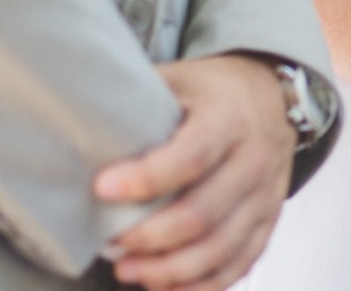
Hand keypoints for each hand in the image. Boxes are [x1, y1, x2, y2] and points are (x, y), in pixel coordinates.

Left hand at [94, 54, 296, 290]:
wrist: (274, 98)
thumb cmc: (212, 92)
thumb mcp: (180, 80)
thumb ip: (140, 102)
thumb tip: (76, 123)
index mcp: (229, 119)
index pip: (191, 157)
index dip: (145, 179)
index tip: (102, 189)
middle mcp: (254, 160)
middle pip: (203, 214)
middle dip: (150, 237)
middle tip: (110, 244)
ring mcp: (266, 195)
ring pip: (221, 249)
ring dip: (171, 270)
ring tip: (129, 272)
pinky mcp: (269, 221)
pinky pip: (240, 264)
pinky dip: (203, 286)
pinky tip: (166, 288)